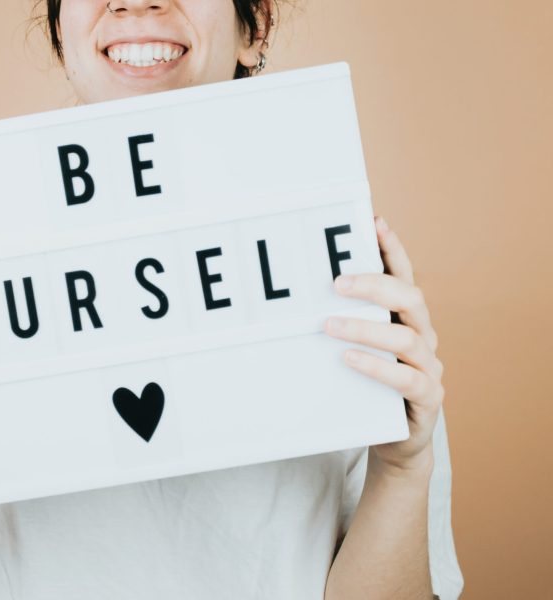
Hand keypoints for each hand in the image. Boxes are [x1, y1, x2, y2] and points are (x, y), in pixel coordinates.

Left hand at [323, 215, 443, 473]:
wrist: (396, 438)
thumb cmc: (370, 384)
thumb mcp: (359, 347)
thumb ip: (346, 322)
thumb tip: (302, 296)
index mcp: (408, 318)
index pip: (404, 275)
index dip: (393, 249)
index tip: (375, 223)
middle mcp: (424, 335)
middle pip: (410, 298)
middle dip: (374, 285)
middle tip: (337, 282)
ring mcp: (429, 366)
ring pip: (406, 336)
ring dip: (366, 327)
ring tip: (329, 325)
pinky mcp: (427, 397)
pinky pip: (407, 378)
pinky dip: (377, 366)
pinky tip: (349, 359)